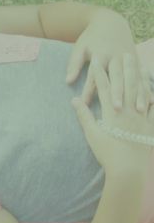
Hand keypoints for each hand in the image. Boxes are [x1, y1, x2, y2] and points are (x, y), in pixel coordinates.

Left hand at [65, 11, 149, 109]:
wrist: (110, 22)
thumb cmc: (91, 38)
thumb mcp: (80, 48)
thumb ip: (74, 64)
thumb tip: (68, 81)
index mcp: (101, 55)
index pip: (94, 76)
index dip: (90, 90)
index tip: (85, 104)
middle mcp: (117, 57)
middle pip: (117, 78)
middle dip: (118, 93)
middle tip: (117, 109)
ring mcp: (130, 59)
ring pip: (134, 79)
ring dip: (137, 94)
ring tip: (138, 110)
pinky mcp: (138, 61)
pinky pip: (144, 77)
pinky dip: (147, 89)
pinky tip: (150, 102)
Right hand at [72, 54, 153, 173]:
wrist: (129, 169)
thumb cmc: (108, 154)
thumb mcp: (93, 135)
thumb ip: (84, 116)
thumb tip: (75, 100)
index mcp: (112, 113)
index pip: (104, 88)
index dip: (99, 73)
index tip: (96, 60)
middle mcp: (128, 111)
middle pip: (125, 85)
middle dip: (122, 69)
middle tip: (122, 53)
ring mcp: (141, 116)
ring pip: (140, 92)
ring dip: (138, 77)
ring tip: (138, 64)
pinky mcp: (149, 124)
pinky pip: (152, 106)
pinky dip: (151, 95)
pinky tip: (151, 88)